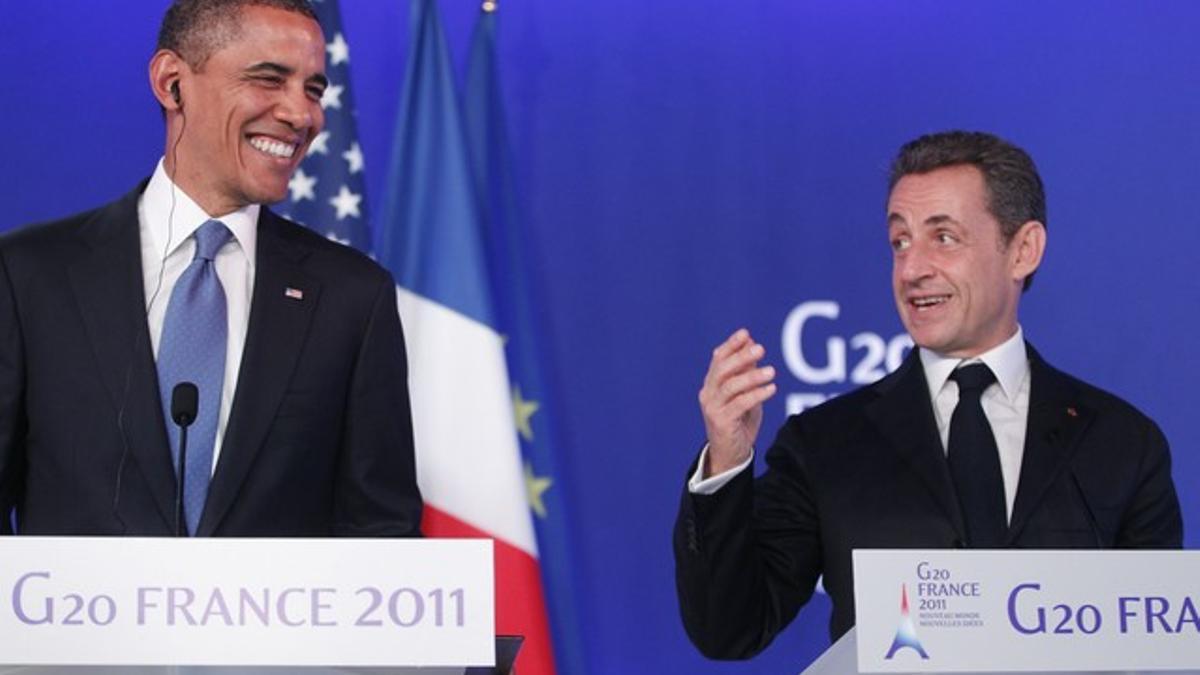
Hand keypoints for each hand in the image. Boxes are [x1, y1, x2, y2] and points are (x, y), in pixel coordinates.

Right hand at [698, 328, 776, 476]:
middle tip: (760, 349)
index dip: (731, 345)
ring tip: (772, 371)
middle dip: (741, 357)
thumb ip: (746, 373)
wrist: (731, 454)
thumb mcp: (745, 394)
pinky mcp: (721, 422)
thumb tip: (753, 345)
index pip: (718, 359)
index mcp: (712, 384)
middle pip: (722, 369)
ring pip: (731, 386)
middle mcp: (708, 394)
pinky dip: (756, 395)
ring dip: (752, 377)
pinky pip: (740, 404)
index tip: (746, 333)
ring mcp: (712, 408)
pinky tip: (771, 389)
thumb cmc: (739, 422)